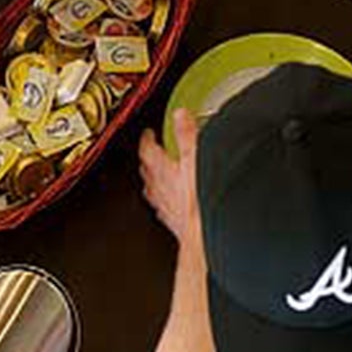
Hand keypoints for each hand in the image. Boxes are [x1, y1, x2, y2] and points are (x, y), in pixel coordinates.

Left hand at [137, 109, 200, 243]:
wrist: (204, 236)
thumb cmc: (200, 199)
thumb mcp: (195, 157)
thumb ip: (186, 135)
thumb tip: (180, 116)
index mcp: (162, 170)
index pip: (147, 150)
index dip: (147, 140)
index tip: (148, 133)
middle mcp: (159, 190)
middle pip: (147, 172)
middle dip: (148, 161)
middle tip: (151, 152)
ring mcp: (166, 209)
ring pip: (153, 192)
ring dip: (154, 183)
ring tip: (158, 178)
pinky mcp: (176, 224)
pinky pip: (165, 210)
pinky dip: (166, 204)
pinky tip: (173, 207)